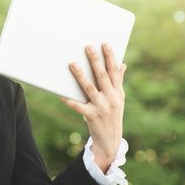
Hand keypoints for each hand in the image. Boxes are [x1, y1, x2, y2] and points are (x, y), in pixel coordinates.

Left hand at [61, 43, 126, 171]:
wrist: (110, 140)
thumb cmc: (112, 114)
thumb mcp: (118, 98)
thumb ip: (119, 81)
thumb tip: (123, 64)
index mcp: (118, 92)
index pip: (114, 71)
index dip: (110, 57)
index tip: (105, 44)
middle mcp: (112, 98)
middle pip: (102, 76)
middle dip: (95, 61)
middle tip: (88, 47)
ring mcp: (102, 107)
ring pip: (89, 88)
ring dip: (80, 75)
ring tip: (72, 64)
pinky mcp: (91, 116)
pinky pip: (78, 106)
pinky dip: (69, 100)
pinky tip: (61, 93)